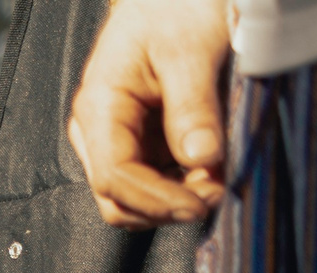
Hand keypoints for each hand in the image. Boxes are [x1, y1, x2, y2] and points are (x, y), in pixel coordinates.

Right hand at [69, 0, 232, 227]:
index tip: (201, 203)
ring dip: (174, 202)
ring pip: (135, 199)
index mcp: (99, 107)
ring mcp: (119, 141)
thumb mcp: (190, 50)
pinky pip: (155, 182)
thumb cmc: (176, 6)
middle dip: (164, 209)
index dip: (156, 201)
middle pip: (117, 199)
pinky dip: (182, 188)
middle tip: (215, 195)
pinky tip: (210, 172)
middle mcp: (99, 132)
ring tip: (217, 181)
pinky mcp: (142, 143)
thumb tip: (202, 160)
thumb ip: (192, 106)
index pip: (115, 177)